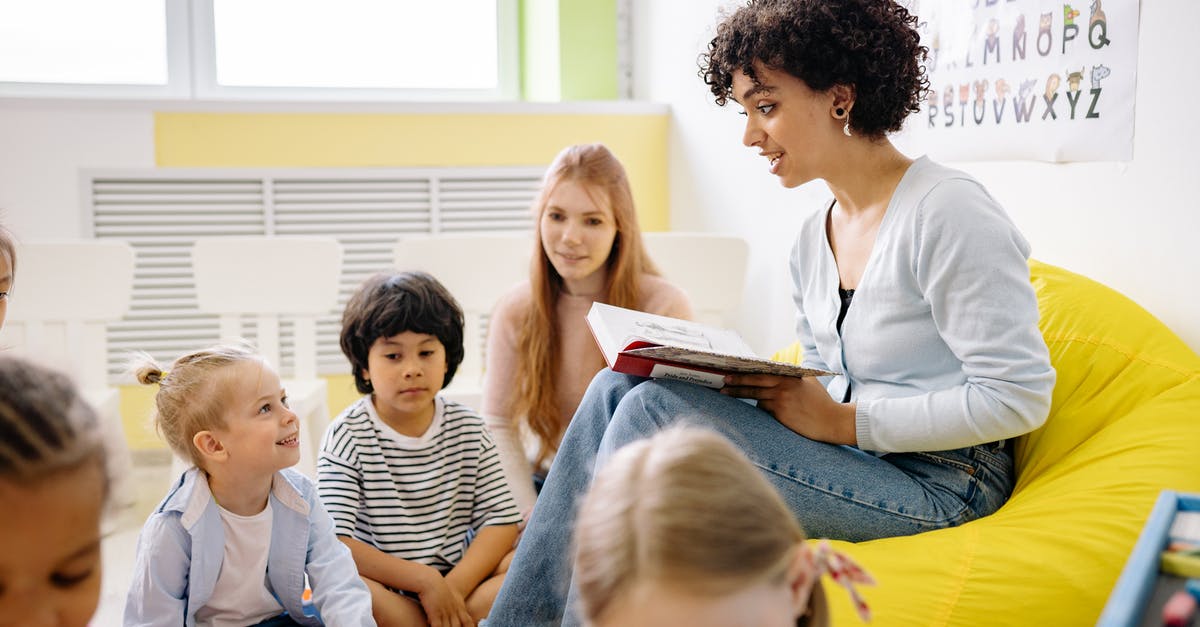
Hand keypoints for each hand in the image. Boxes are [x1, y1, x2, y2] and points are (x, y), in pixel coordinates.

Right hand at [416, 567, 473, 626]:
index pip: (468, 621)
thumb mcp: (448, 597)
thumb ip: (449, 608)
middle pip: (458, 626)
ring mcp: (445, 612)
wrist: (430, 581)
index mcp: (458, 607)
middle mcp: (453, 611)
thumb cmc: (437, 588)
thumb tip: (441, 618)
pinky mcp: (436, 613)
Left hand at [721, 373, 856, 444]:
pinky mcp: (780, 414)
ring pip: (755, 396)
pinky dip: (760, 408)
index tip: (733, 369)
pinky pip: (763, 409)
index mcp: (790, 376)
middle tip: (723, 380)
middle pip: (754, 382)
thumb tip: (776, 371)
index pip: (764, 371)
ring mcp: (781, 399)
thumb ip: (793, 377)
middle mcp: (784, 386)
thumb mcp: (809, 382)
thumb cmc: (821, 403)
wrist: (832, 421)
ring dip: (740, 394)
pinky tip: (759, 408)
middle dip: (736, 381)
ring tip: (725, 393)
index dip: (747, 370)